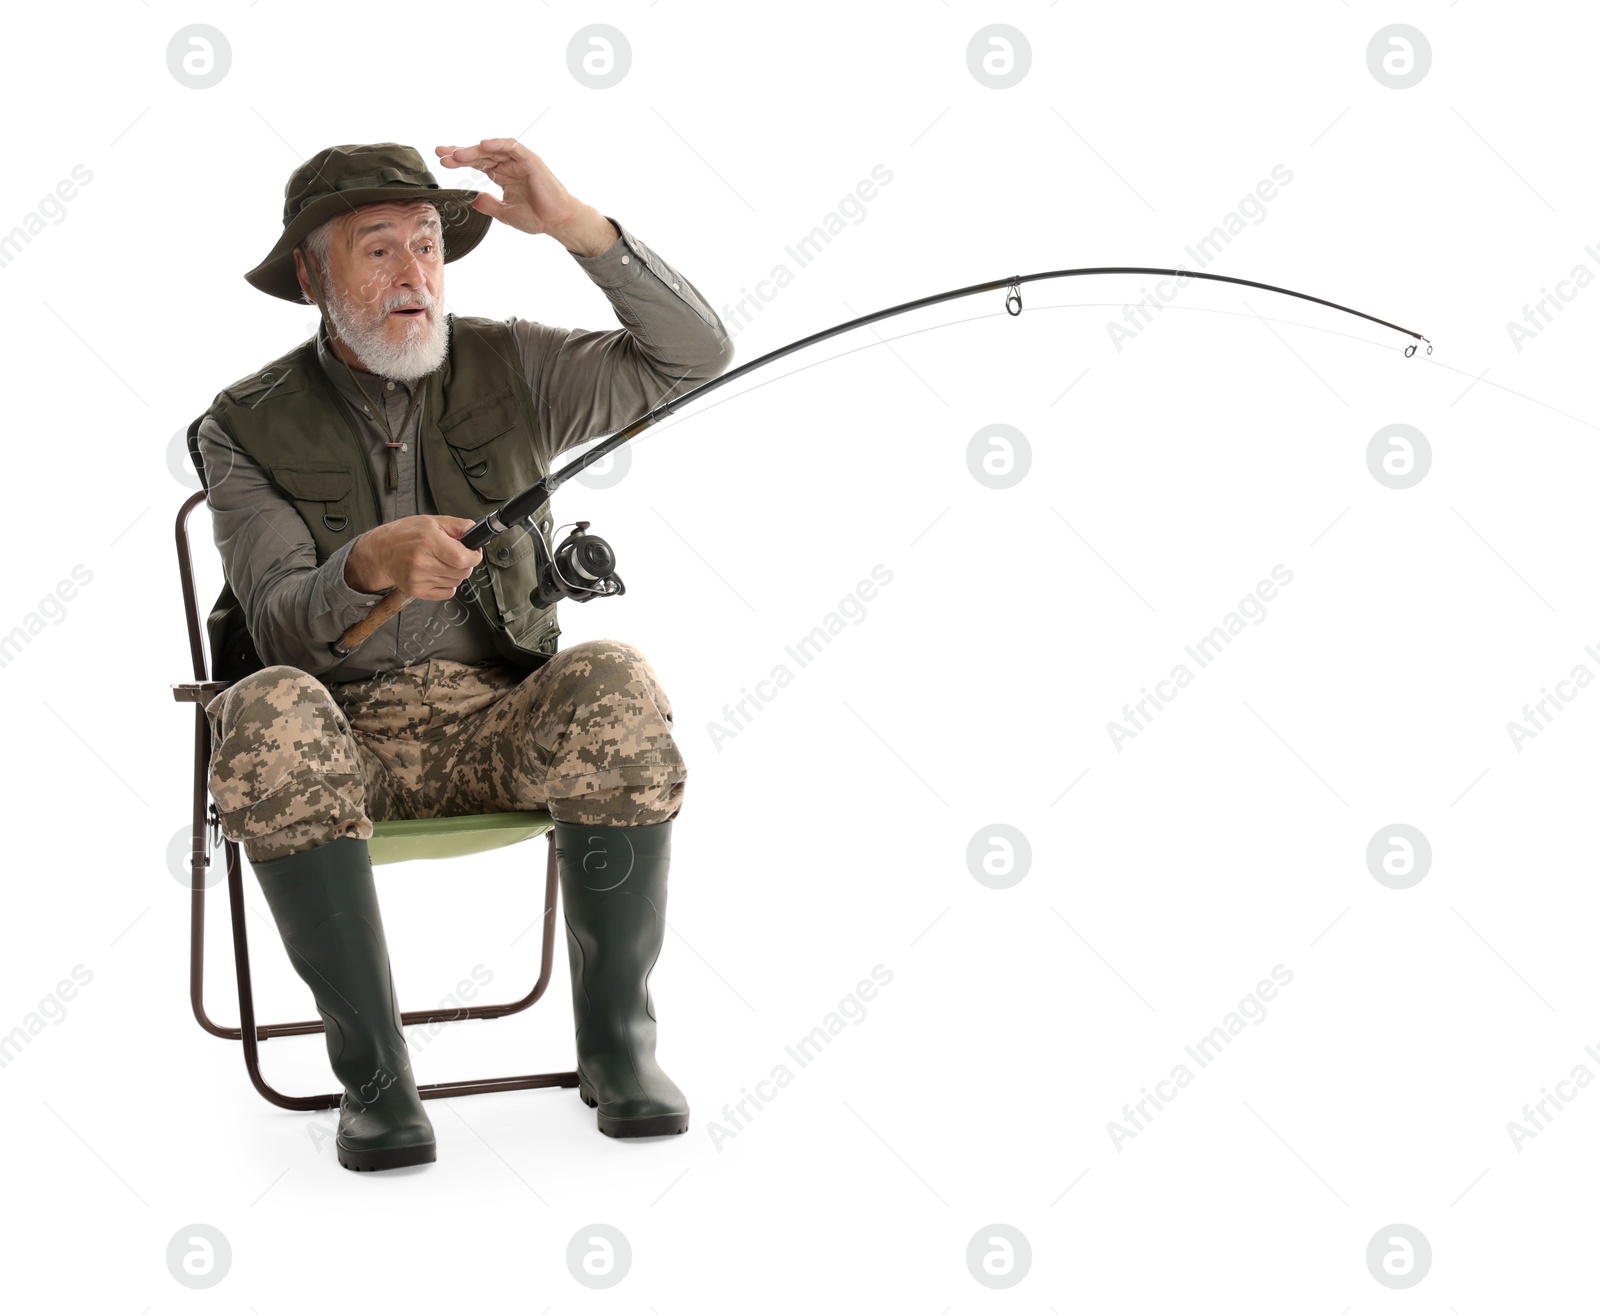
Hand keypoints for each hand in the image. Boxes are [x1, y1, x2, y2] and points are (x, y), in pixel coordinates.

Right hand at [346, 516, 481, 600]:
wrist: (381, 552)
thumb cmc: (405, 534)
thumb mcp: (432, 521)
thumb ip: (458, 526)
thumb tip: (476, 533)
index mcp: (429, 541)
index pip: (463, 558)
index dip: (474, 556)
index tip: (474, 552)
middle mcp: (423, 562)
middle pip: (463, 572)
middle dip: (465, 563)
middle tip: (454, 555)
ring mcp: (419, 579)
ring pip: (456, 582)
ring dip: (455, 573)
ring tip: (441, 562)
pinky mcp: (417, 591)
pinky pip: (448, 593)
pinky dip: (447, 584)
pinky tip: (436, 573)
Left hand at [434, 138, 587, 240]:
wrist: (558, 222)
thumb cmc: (537, 217)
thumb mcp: (505, 214)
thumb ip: (489, 205)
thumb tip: (473, 199)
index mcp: (503, 175)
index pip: (477, 163)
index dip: (460, 161)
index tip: (442, 161)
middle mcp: (509, 165)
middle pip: (481, 154)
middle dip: (460, 153)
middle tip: (442, 154)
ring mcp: (519, 161)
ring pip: (493, 149)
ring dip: (474, 150)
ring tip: (457, 155)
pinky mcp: (530, 160)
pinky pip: (512, 147)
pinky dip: (498, 144)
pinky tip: (483, 145)